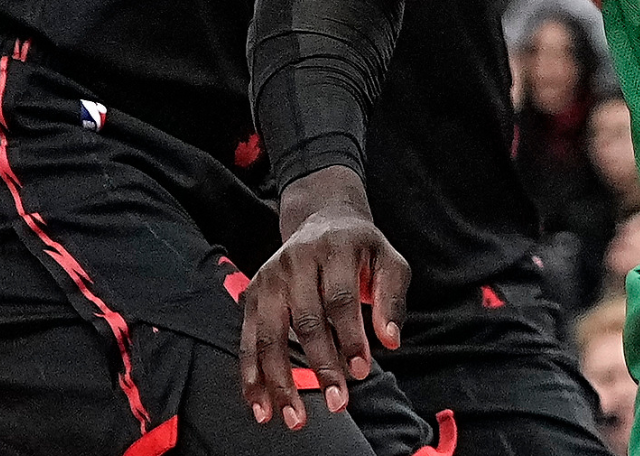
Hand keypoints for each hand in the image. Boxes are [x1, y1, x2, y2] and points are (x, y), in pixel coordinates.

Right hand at [241, 166, 411, 428]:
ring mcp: (269, 276)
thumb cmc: (362, 251)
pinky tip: (262, 406)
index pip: (341, 298)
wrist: (322, 220)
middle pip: (305, 319)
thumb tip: (390, 341)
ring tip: (294, 419)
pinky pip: (247, 340)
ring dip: (279, 381)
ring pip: (269, 334)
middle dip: (321, 365)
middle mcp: (296, 260)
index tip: (362, 372)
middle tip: (338, 403)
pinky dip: (252, 376)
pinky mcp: (252, 293)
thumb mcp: (389, 262)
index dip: (351, 337)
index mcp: (334, 248)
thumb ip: (392, 299)